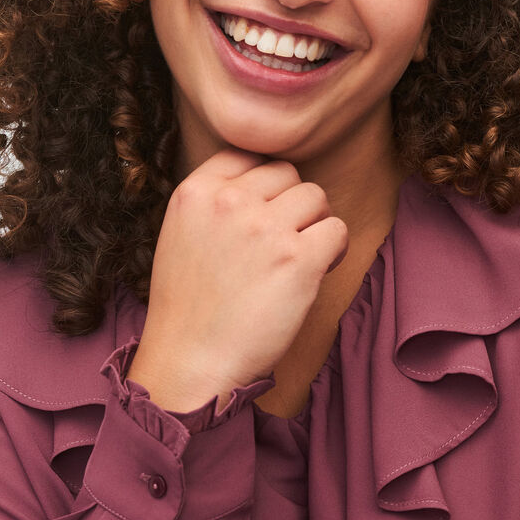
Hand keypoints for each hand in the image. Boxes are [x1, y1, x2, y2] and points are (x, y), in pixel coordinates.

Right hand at [127, 147, 348, 412]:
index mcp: (194, 192)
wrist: (191, 365)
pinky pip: (337, 230)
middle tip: (283, 245)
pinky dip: (333, 252)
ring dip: (315, 226)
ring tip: (297, 261)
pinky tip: (313, 274)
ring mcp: (264, 228)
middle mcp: (229, 202)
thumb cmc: (191, 309)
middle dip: (292, 205)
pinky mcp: (298, 259)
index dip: (264, 185)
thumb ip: (215, 203)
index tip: (262, 216)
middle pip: (288, 174)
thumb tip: (266, 183)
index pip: (248, 154)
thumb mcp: (182, 235)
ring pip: (316, 197)